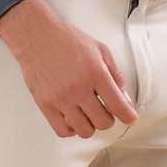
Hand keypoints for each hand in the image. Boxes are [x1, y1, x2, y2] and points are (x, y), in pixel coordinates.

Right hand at [0, 0, 138, 137]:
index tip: (130, 118)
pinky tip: (73, 118)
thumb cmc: (67, 40)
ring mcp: (61, 98)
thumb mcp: (100, 49)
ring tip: (87, 113)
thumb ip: (116, 74)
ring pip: (84, 131)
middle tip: (105, 110)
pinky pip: (63, 131)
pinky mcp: (45, 104)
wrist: (36, 36)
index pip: (118, 105)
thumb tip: (124, 98)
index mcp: (96, 73)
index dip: (128, 116)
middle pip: (103, 123)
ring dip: (90, 125)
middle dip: (108, 118)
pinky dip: (72, 129)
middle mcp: (79, 88)